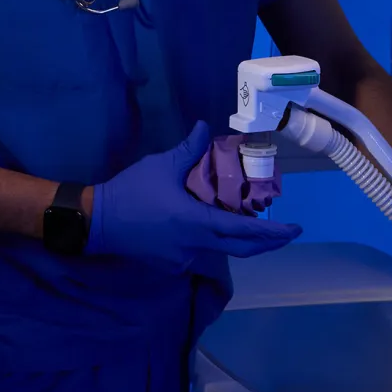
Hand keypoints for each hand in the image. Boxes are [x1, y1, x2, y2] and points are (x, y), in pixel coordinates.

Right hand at [88, 122, 302, 265]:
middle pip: (241, 249)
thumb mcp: (160, 166)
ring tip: (243, 225)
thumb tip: (203, 126)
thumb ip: (188, 150)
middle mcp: (195, 246)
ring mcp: (183, 259)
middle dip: (267, 243)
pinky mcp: (170, 265)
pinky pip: (198, 254)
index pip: (245, 231)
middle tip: (284, 233)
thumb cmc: (130, 192)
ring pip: (219, 252)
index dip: (273, 232)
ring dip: (235, 241)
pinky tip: (202, 230)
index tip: (295, 228)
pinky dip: (208, 243)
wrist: (96, 221)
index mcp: (197, 222)